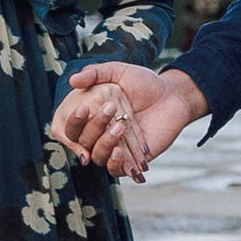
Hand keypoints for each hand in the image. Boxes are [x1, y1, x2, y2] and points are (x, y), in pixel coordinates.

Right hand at [51, 61, 206, 179]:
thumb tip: (73, 80)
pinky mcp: (129, 159)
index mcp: (89, 114)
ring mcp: (113, 146)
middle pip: (81, 141)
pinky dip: (114, 163)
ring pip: (96, 156)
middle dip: (93, 126)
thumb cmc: (144, 83)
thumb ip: (95, 73)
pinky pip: (114, 170)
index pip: (68, 126)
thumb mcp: (118, 71)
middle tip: (111, 108)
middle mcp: (97, 133)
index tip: (83, 110)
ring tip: (120, 126)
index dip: (71, 122)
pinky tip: (120, 151)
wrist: (172, 96)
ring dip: (104, 143)